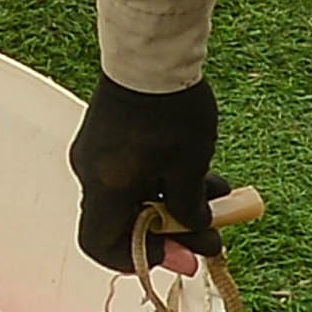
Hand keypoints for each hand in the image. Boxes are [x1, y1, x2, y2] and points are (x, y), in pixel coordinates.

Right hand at [70, 73, 219, 277]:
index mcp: (103, 188)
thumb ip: (190, 211)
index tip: (183, 254)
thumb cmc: (171, 113)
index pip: (102, 246)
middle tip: (212, 232)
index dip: (142, 259)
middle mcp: (91, 173)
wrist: (154, 52)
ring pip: (136, 195)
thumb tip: (198, 236)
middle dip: (173, 230)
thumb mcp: (189, 169)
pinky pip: (133, 171)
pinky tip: (203, 170)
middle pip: (124, 222)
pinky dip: (165, 179)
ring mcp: (97, 152)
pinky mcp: (108, 133)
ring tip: (220, 194)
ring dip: (176, 202)